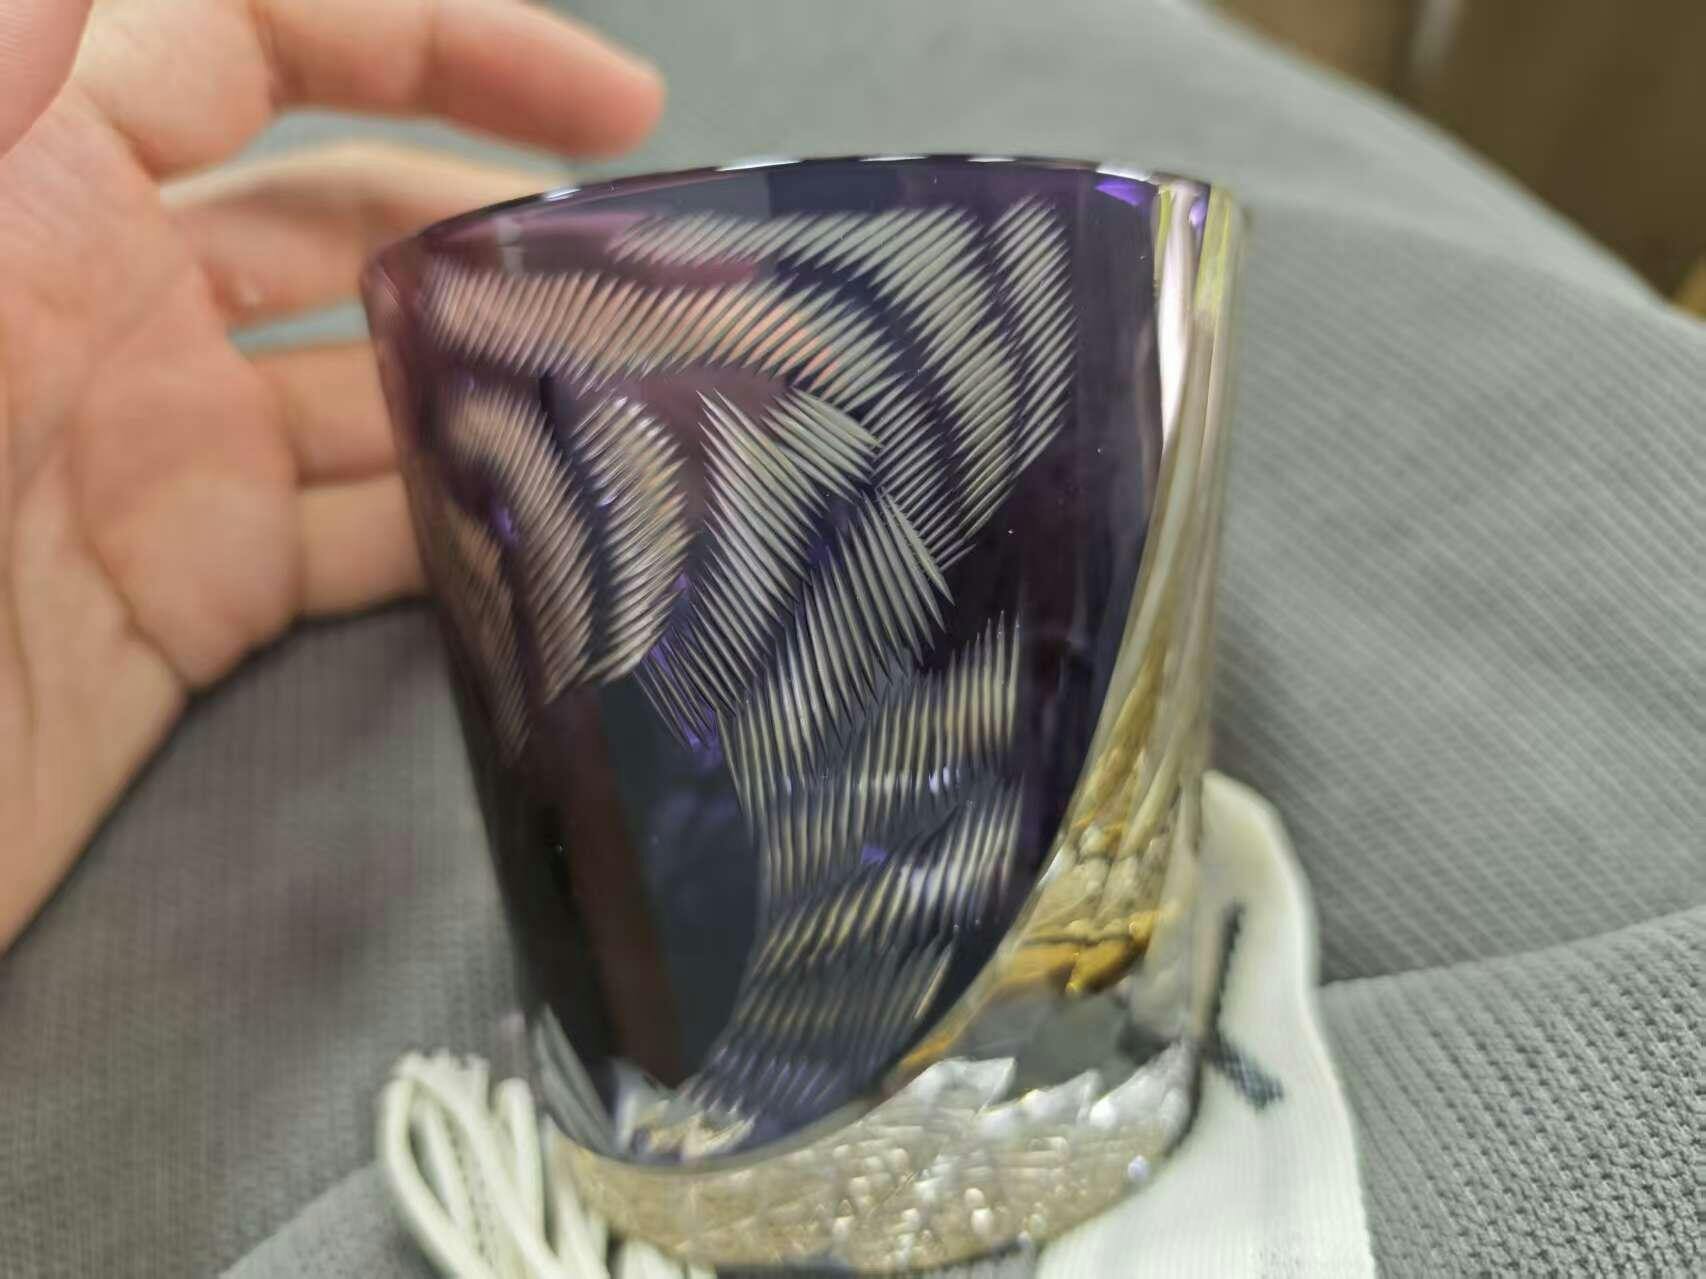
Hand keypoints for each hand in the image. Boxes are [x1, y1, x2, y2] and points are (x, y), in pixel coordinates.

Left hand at [0, 0, 663, 946]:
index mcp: (35, 173)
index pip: (269, 40)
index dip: (447, 40)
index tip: (611, 107)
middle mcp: (110, 298)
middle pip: (356, 219)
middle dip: (512, 228)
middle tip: (660, 275)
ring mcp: (159, 455)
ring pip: (383, 387)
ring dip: (512, 388)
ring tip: (650, 404)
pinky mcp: (190, 597)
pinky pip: (363, 543)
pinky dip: (465, 533)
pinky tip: (554, 535)